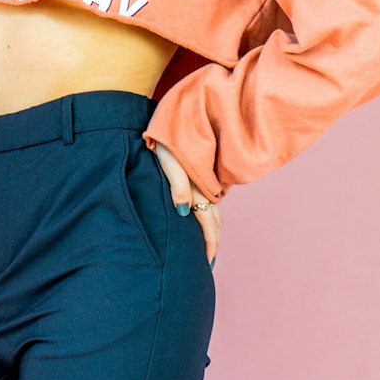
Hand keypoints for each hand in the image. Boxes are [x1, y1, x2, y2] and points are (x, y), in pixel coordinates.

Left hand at [151, 142, 220, 265]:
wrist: (174, 116)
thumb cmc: (165, 139)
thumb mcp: (169, 160)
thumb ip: (178, 185)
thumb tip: (184, 211)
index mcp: (197, 186)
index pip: (208, 224)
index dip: (209, 245)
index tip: (207, 263)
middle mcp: (203, 186)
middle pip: (214, 221)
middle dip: (213, 243)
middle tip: (208, 262)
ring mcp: (203, 181)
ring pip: (213, 211)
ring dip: (212, 231)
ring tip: (208, 248)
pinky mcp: (199, 175)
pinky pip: (208, 201)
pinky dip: (209, 217)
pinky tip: (202, 222)